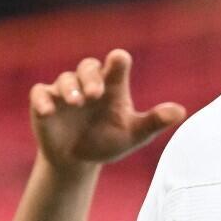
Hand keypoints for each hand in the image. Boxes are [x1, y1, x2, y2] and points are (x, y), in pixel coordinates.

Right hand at [29, 49, 186, 173]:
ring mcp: (66, 93)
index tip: (118, 59)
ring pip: (65, 78)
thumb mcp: (135, 134)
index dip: (117, 61)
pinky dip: (43, 99)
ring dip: (70, 88)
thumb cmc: (111, 141)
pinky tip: (48, 110)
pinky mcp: (45, 104)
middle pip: (88, 66)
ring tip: (77, 102)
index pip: (117, 66)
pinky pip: (39, 93)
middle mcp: (89, 85)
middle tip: (96, 93)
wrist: (79, 161)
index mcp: (114, 87)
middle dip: (91, 76)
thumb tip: (181, 112)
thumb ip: (155, 122)